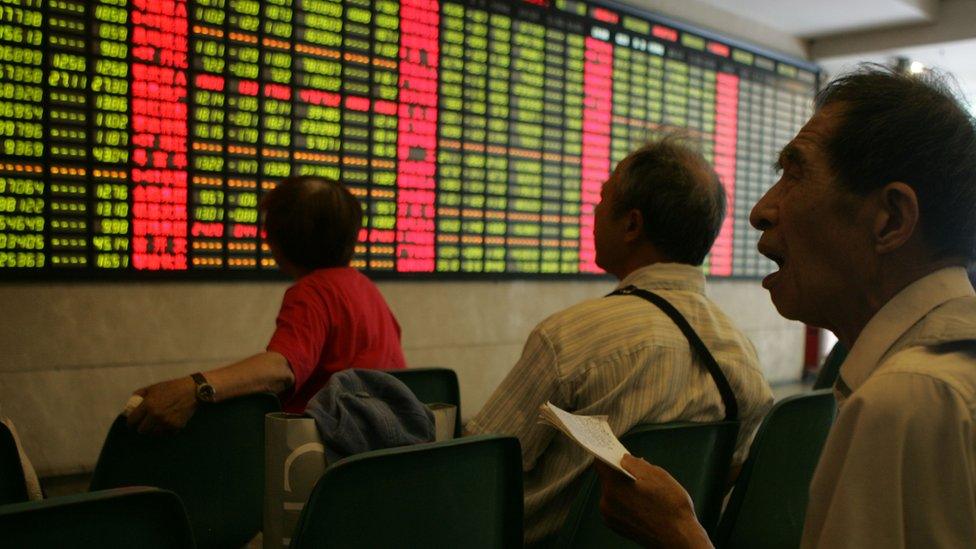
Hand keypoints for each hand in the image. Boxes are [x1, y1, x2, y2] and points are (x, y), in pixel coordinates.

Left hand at [126, 377, 197, 433]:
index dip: (131, 422)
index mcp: (148, 405)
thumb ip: (140, 394)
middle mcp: (156, 416)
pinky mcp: (176, 427)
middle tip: (145, 423)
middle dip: (142, 427)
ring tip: (157, 423)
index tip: (133, 422)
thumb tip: (131, 403)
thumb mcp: (153, 387)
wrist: (192, 391)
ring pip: (153, 433)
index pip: (132, 420)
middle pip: (142, 430)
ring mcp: (166, 422)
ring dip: (154, 429)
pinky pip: (166, 433)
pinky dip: (166, 429)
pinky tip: (168, 422)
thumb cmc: (171, 387)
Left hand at [596, 454, 711, 548]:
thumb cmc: (671, 506)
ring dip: (623, 488)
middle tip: (637, 471)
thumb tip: (624, 459)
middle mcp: (606, 501)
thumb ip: (635, 463)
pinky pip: (615, 506)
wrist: (679, 538)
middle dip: (620, 472)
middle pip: (607, 478)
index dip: (606, 452)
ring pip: (612, 492)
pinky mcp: (615, 526)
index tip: (610, 448)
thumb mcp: (657, 475)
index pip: (601, 462)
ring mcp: (609, 516)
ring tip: (644, 490)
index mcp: (614, 486)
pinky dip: (624, 501)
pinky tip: (642, 503)